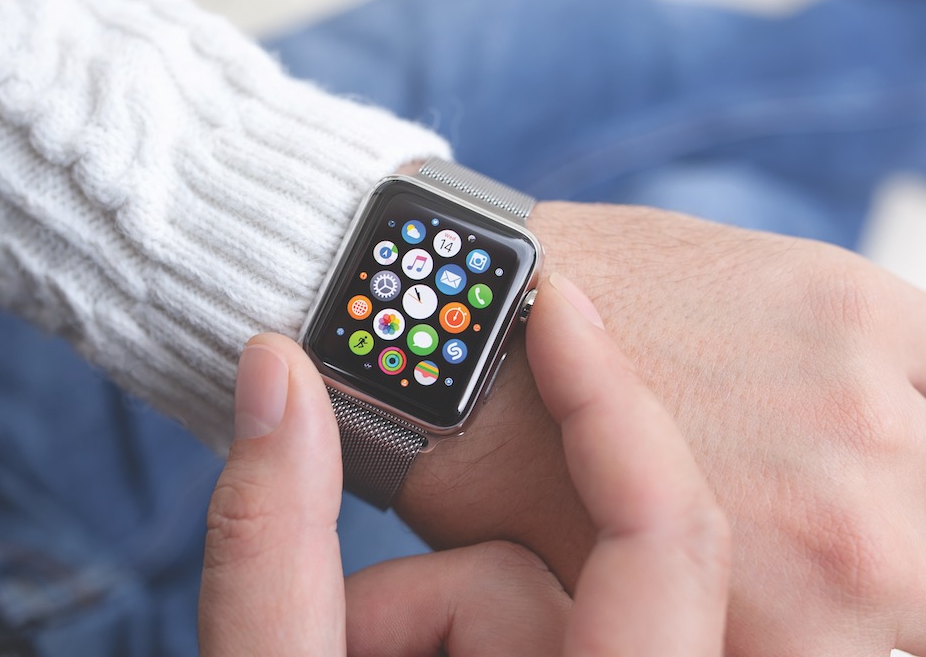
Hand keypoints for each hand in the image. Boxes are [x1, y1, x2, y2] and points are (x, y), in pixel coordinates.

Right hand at [199, 274, 729, 655]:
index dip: (611, 402)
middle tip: (339, 643)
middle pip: (558, 580)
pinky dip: (459, 639)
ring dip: (433, 629)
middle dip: (427, 596)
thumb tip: (278, 368)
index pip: (661, 539)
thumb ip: (264, 549)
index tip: (557, 303)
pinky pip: (538, 631)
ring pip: (540, 606)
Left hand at [395, 202, 925, 655]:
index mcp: (792, 641)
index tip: (889, 611)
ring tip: (820, 445)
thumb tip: (815, 631)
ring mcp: (863, 419)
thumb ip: (746, 635)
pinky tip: (808, 362)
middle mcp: (852, 547)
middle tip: (863, 541)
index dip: (909, 636)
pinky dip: (902, 367)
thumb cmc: (513, 486)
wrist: (464, 340)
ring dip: (919, 470)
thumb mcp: (624, 613)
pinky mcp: (854, 308)